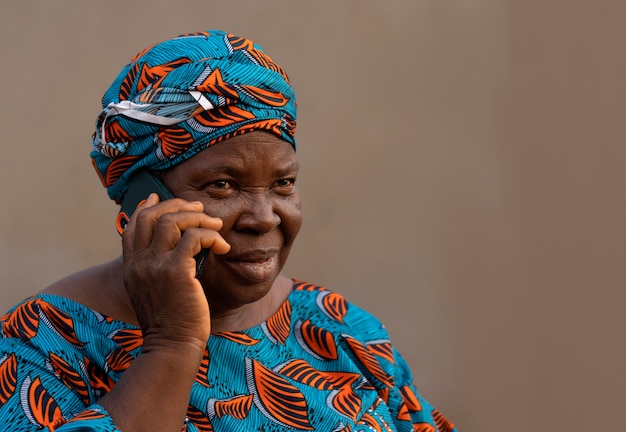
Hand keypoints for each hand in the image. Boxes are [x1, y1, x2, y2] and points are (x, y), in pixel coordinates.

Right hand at [121, 193, 229, 349]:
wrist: (172, 347)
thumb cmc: (171, 322)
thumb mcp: (154, 292)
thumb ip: (157, 270)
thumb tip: (177, 250)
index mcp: (131, 267)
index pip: (132, 225)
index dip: (146, 208)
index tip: (159, 198)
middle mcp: (139, 263)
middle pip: (151, 216)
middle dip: (177, 206)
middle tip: (200, 210)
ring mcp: (155, 266)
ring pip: (172, 221)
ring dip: (199, 219)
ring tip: (216, 227)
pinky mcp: (176, 271)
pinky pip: (194, 237)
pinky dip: (211, 236)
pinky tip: (223, 248)